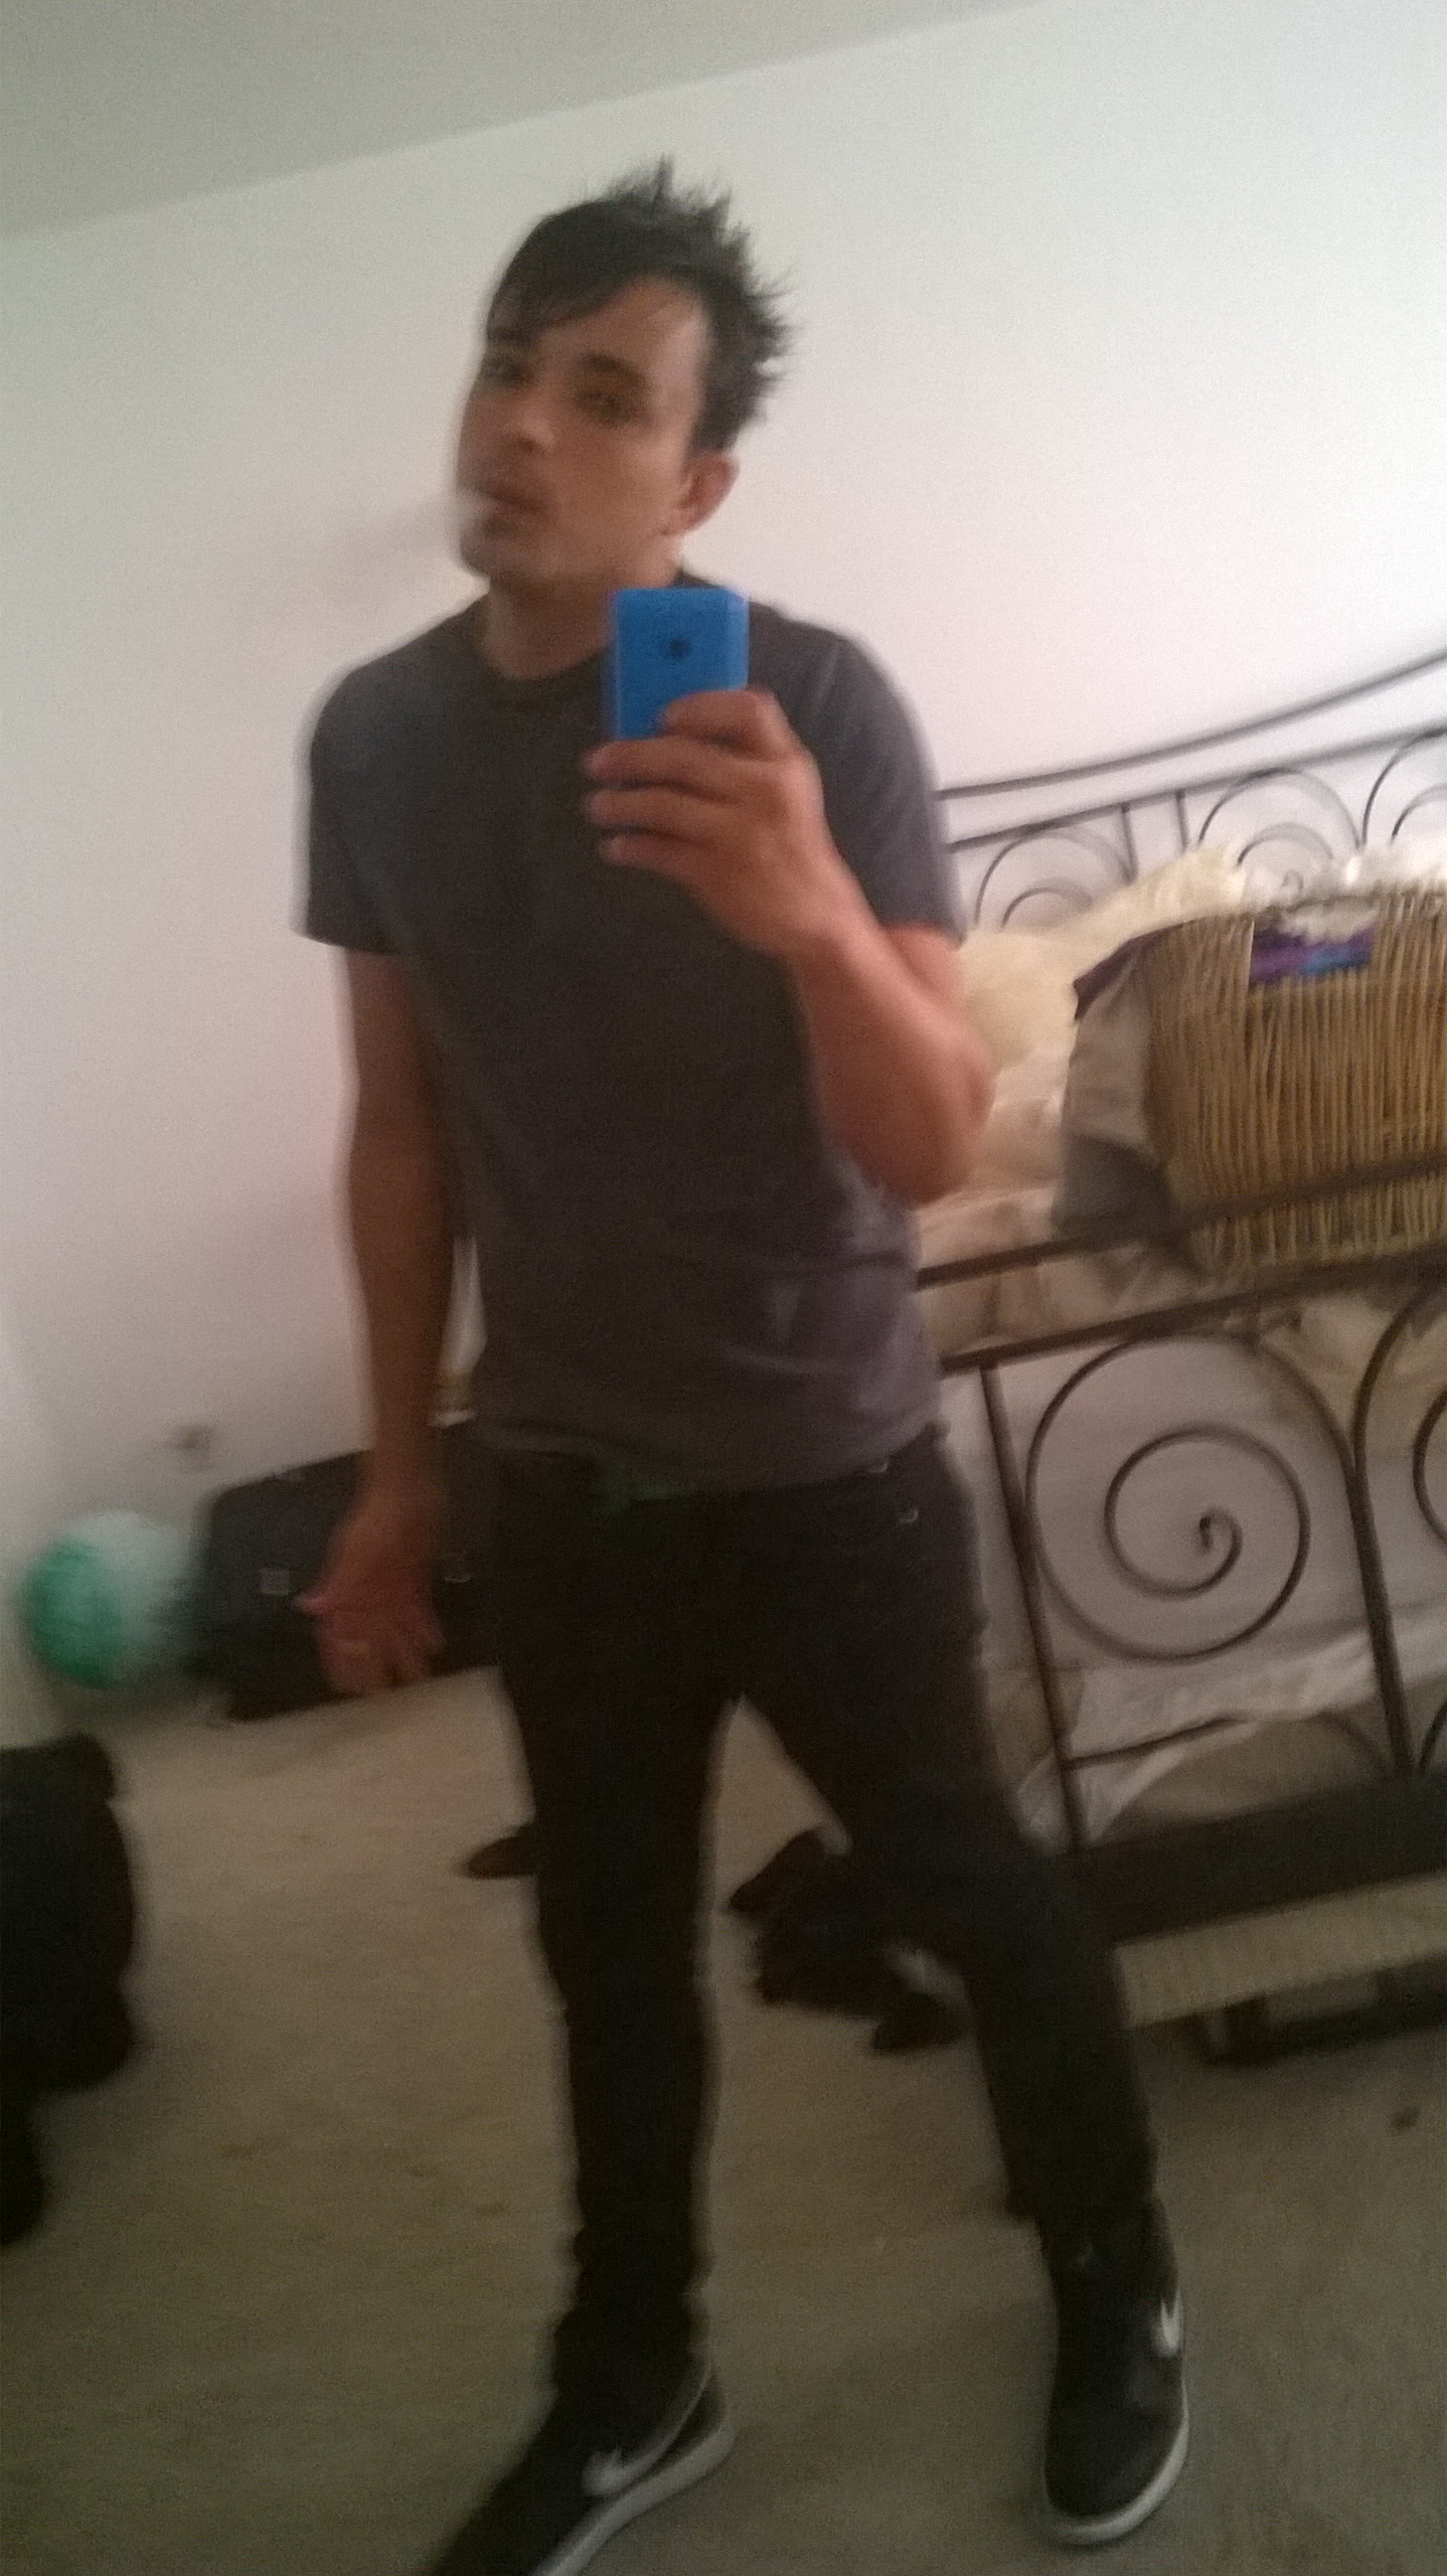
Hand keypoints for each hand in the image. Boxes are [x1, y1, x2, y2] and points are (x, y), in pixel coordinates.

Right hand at [299, 1467, 445, 1697]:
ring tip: (417, 1680)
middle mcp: (367, 1593)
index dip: (338, 1659)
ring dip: (404, 1652)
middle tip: (381, 1696)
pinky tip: (433, 1645)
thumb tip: (309, 1608)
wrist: (408, 1490)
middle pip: (367, 1637)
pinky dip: (424, 1627)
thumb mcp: (354, 1551)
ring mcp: (392, 1586)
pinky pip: (418, 1609)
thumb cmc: (377, 1519)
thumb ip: (337, 1582)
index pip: (337, 1632)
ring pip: (396, 1629)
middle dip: (372, 1666)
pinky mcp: (415, 1577)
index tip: (342, 1687)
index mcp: (346, 1588)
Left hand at [582, 690, 863, 962]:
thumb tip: (668, 732)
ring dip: (620, 803)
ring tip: (596, 806)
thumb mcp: (787, 790)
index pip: (748, 711)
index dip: (701, 706)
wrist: (817, 914)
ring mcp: (741, 834)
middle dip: (631, 756)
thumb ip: (746, 757)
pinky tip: (616, 846)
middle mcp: (766, 792)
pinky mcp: (717, 873)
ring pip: (663, 805)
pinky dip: (631, 846)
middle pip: (685, 756)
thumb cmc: (790, 844)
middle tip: (596, 761)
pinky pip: (660, 851)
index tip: (663, 715)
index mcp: (786, 762)